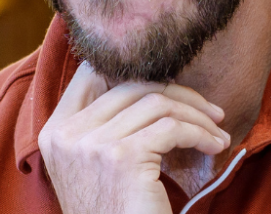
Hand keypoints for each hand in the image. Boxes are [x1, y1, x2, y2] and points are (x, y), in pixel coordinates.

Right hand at [38, 62, 230, 213]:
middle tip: (210, 111)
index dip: (132, 70)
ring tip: (216, 133)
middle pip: (130, 85)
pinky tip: (214, 146)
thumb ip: (102, 125)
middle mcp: (66, 135)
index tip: (169, 87)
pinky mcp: (122, 158)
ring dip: (196, 116)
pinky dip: (201, 134)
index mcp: (53, 132)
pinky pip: (172, 128)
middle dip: (179, 94)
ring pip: (156, 103)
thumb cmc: (114, 213)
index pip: (90, 73)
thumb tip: (145, 81)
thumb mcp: (94, 164)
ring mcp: (91, 145)